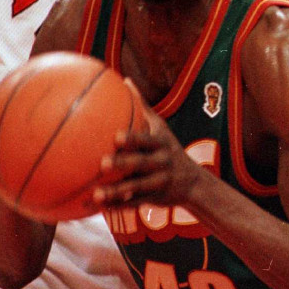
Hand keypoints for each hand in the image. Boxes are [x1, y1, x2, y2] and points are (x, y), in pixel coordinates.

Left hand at [93, 83, 201, 207]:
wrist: (192, 182)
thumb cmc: (168, 148)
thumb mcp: (161, 127)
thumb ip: (142, 106)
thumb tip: (125, 79)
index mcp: (161, 144)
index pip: (147, 140)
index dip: (133, 139)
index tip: (116, 137)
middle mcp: (162, 162)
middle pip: (142, 163)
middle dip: (124, 164)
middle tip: (103, 163)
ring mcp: (159, 183)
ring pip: (136, 188)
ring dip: (116, 192)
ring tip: (96, 195)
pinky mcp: (154, 200)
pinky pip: (133, 204)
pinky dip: (117, 207)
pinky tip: (98, 208)